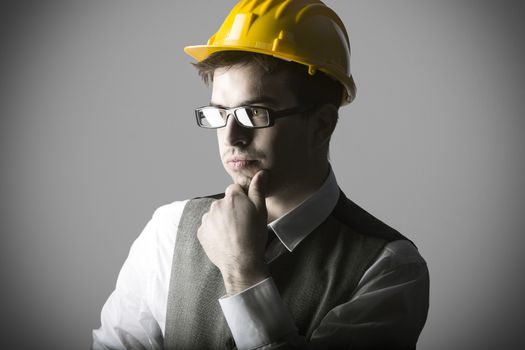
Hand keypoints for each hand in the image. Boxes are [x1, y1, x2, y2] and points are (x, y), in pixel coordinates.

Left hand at [197, 170, 269, 294]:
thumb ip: (258, 189)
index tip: (247, 211)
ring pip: (216, 215)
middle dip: (231, 210)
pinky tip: (226, 240)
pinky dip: (215, 232)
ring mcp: (207, 219)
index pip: (234, 190)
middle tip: (242, 225)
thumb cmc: (254, 236)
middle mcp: (216, 205)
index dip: (242, 199)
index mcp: (231, 197)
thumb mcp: (261, 210)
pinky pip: (209, 228)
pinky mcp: (201, 233)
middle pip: (224, 202)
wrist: (241, 262)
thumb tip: (261, 173)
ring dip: (222, 221)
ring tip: (234, 234)